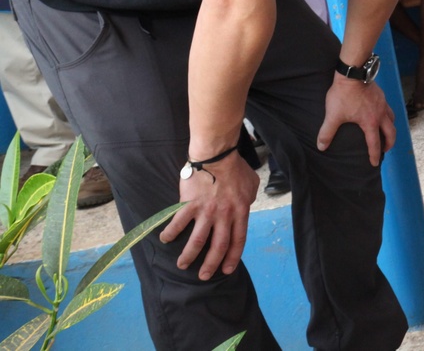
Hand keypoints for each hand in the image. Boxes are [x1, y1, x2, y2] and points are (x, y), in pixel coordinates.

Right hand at [160, 151, 259, 279]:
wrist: (217, 155)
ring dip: (189, 256)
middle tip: (203, 276)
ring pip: (197, 241)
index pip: (238, 241)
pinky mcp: (189, 204)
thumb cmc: (236, 168)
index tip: (226, 270)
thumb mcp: (251, 185)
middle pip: (218, 246)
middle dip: (211, 265)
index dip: (232, 257)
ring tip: (183, 265)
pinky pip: (178, 223)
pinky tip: (165, 240)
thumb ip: (248, 199)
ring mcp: (206, 211)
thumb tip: (245, 207)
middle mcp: (224, 215)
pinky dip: (170, 233)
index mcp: (240, 211)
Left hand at [317, 74, 396, 166]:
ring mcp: (382, 104)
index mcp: (370, 122)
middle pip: (391, 132)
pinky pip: (388, 108)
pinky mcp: (381, 95)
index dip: (374, 155)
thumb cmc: (344, 95)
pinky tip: (381, 113)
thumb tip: (321, 146)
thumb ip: (327, 132)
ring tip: (386, 132)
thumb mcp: (333, 115)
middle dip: (389, 143)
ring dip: (391, 128)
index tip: (375, 163)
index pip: (374, 143)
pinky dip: (388, 115)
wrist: (353, 73)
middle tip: (385, 149)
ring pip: (392, 119)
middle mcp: (380, 115)